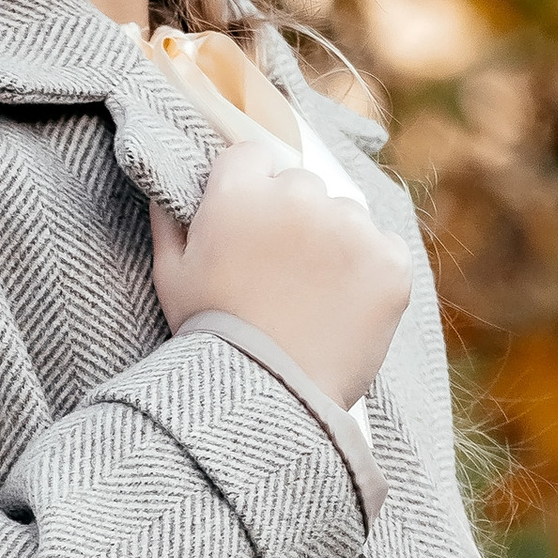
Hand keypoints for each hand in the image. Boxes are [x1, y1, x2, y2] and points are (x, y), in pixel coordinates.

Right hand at [150, 128, 411, 411]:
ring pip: (346, 215)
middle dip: (293, 217)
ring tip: (312, 298)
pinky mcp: (390, 261)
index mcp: (240, 191)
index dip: (248, 192)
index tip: (248, 229)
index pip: (252, 157)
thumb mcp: (170, 276)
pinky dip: (371, 274)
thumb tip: (167, 184)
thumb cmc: (211, 339)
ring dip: (335, 244)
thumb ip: (169, 220)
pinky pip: (385, 249)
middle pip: (301, 184)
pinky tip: (344, 309)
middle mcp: (298, 196)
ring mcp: (350, 228)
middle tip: (280, 274)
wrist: (268, 399)